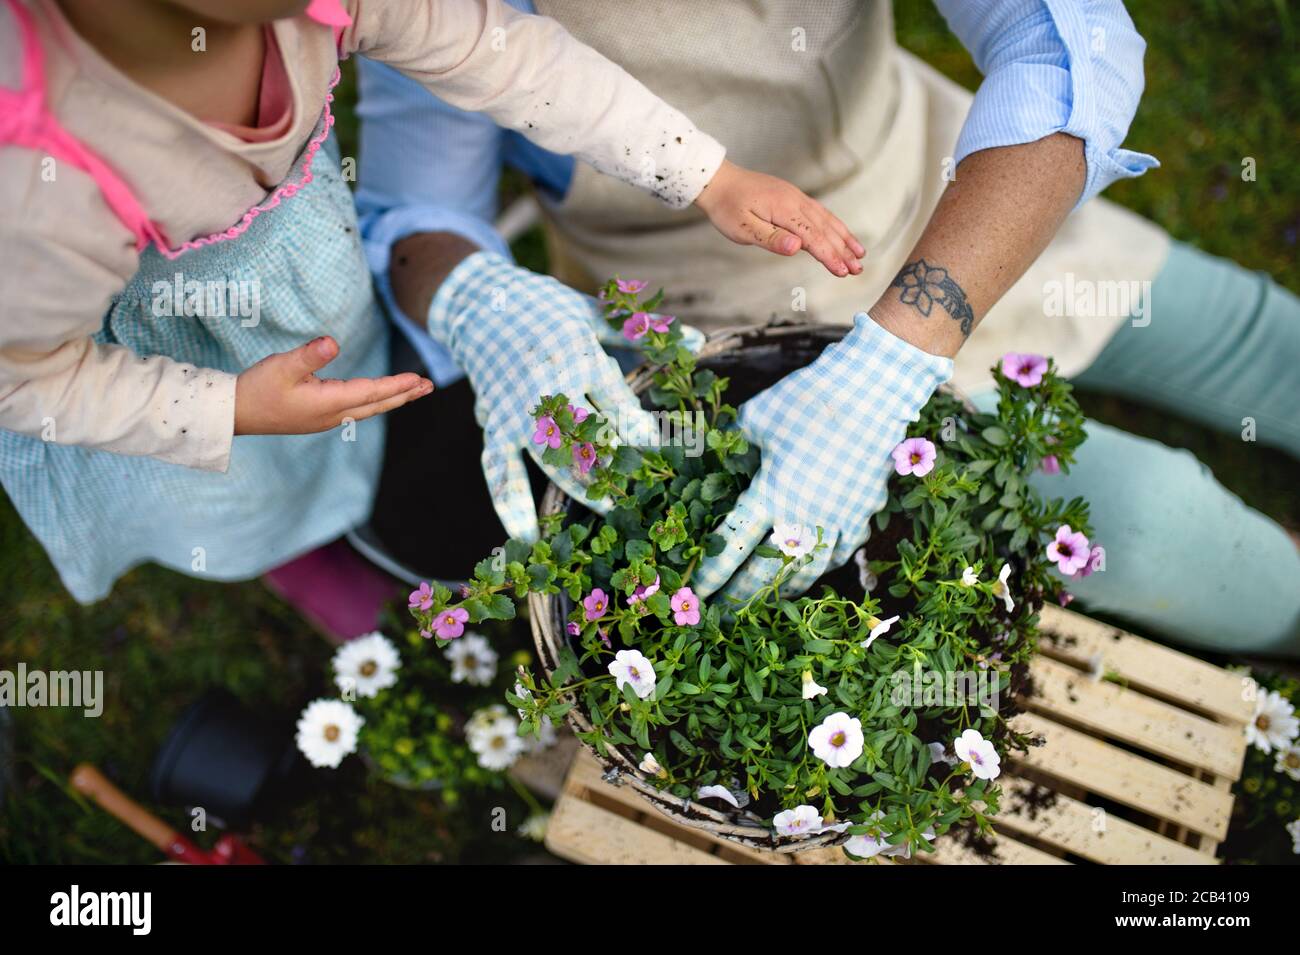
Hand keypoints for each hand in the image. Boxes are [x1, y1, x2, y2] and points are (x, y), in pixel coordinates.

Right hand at [234, 336, 431, 435]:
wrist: (234, 414)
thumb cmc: (257, 388)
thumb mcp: (282, 366)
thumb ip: (309, 354)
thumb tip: (333, 343)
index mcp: (329, 403)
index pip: (372, 392)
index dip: (396, 385)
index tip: (418, 379)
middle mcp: (333, 415)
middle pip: (377, 404)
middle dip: (404, 394)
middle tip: (429, 386)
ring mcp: (326, 419)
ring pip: (368, 408)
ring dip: (392, 399)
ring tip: (413, 390)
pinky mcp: (318, 418)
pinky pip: (356, 410)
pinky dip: (374, 402)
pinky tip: (377, 397)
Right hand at [427, 252, 697, 541]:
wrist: (481, 305)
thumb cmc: (546, 308)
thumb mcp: (594, 313)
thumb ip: (641, 333)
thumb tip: (697, 341)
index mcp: (578, 355)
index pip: (615, 400)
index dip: (639, 429)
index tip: (661, 454)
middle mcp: (548, 386)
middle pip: (585, 434)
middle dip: (615, 465)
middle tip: (642, 492)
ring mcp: (518, 410)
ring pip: (550, 457)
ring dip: (578, 487)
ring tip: (608, 510)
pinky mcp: (493, 426)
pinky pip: (499, 468)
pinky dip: (510, 503)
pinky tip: (527, 538)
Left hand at [691, 314, 951, 600]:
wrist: (870, 392)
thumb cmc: (807, 400)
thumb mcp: (755, 418)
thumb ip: (736, 444)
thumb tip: (724, 456)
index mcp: (770, 492)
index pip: (732, 545)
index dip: (712, 573)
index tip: (697, 592)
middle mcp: (802, 514)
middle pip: (765, 571)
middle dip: (741, 596)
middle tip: (724, 613)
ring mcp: (836, 518)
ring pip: (805, 571)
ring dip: (781, 590)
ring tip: (764, 601)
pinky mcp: (861, 513)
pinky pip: (839, 553)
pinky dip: (821, 568)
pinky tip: (809, 574)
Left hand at [694, 159, 864, 277]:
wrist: (719, 180)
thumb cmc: (727, 207)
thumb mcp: (743, 229)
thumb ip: (771, 239)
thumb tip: (797, 248)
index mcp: (784, 210)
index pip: (813, 237)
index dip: (829, 256)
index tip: (842, 271)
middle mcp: (795, 201)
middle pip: (825, 229)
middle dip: (843, 250)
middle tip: (858, 270)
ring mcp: (796, 197)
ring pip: (826, 220)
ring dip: (844, 238)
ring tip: (859, 254)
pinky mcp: (793, 197)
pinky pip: (820, 213)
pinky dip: (834, 225)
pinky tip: (841, 234)